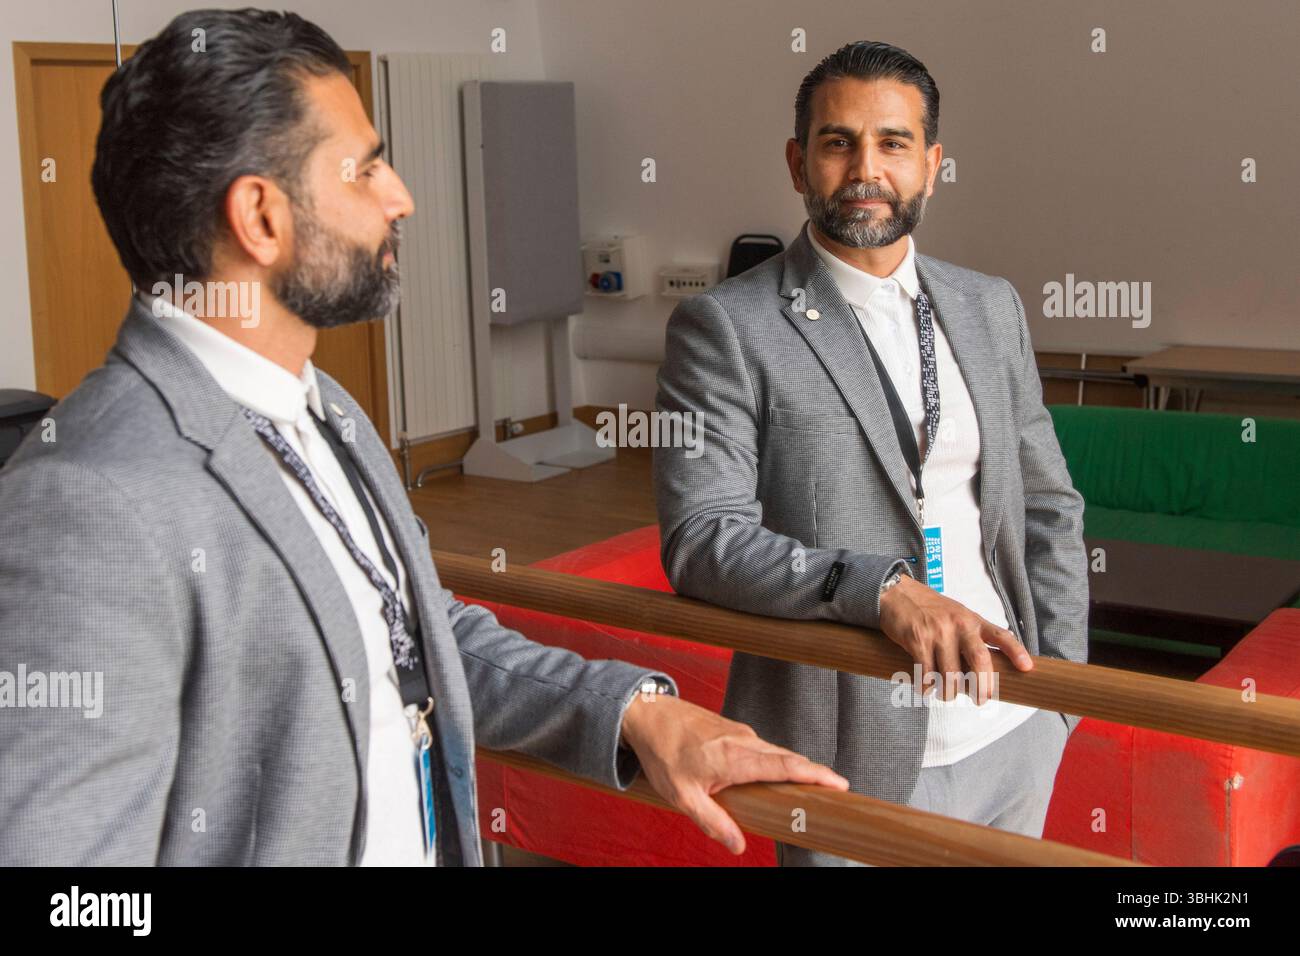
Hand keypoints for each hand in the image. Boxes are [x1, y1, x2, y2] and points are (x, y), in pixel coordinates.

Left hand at [619, 693, 848, 853]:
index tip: (840, 784)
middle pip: (790, 758)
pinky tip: (776, 776)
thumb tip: (737, 846)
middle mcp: (745, 741)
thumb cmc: (663, 753)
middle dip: (815, 774)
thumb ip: (713, 822)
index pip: (787, 766)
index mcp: (736, 757)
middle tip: (837, 792)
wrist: (649, 714)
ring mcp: (741, 733)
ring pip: (777, 752)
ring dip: (795, 768)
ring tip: (813, 789)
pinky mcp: (734, 730)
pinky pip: (764, 748)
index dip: (817, 774)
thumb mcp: (682, 796)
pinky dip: (777, 761)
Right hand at [878, 575, 1032, 703]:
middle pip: (979, 660)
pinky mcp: (916, 639)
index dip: (1016, 652)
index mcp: (972, 620)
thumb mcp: (956, 614)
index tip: (1027, 668)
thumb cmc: (927, 608)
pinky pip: (925, 673)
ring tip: (946, 695)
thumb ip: (970, 635)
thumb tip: (982, 669)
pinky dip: (926, 687)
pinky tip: (925, 688)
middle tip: (980, 700)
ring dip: (949, 692)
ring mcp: (937, 632)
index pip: (1000, 635)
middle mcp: (958, 625)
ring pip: (951, 674)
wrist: (895, 592)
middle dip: (982, 686)